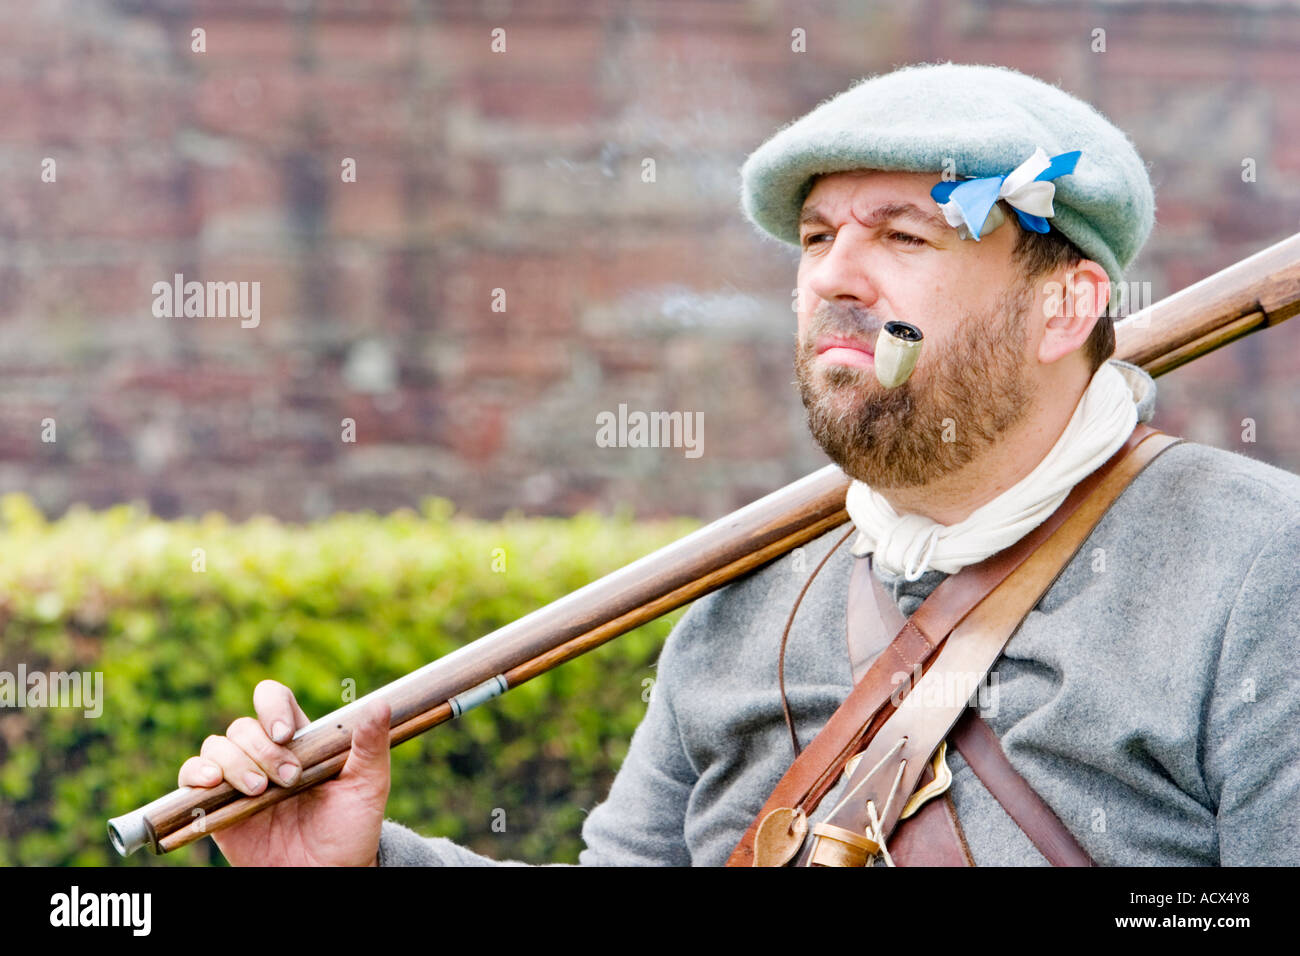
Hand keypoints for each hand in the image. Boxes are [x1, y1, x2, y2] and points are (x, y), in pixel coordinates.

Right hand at [177, 680, 390, 865]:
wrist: (328, 873)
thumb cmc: (350, 828)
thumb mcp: (368, 786)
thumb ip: (371, 746)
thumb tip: (380, 705)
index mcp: (299, 741)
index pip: (274, 699)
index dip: (272, 706)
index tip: (285, 734)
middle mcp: (265, 754)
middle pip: (244, 726)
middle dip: (264, 751)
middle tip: (289, 780)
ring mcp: (239, 779)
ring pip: (217, 746)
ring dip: (234, 763)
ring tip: (259, 790)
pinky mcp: (217, 806)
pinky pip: (191, 777)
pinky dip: (195, 774)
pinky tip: (212, 784)